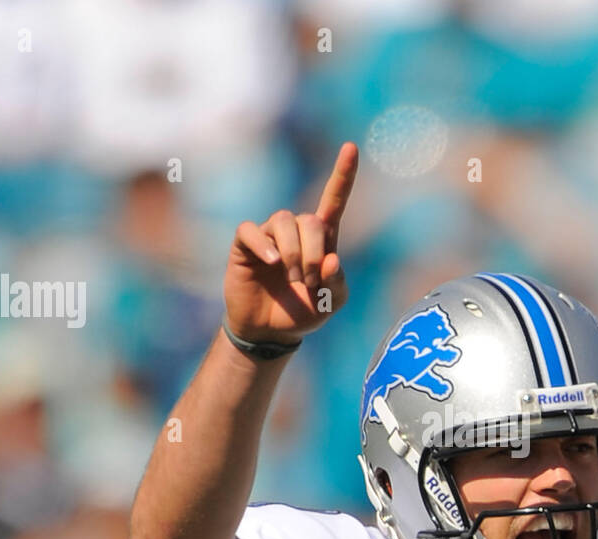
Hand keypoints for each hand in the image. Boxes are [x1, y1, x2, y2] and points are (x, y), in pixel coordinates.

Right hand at [223, 141, 357, 344]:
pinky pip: (251, 230)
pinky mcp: (245, 245)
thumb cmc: (303, 312)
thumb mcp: (330, 303)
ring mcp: (270, 236)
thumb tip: (331, 258)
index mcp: (322, 240)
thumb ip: (337, 283)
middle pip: (310, 220)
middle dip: (314, 252)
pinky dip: (264, 244)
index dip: (343, 175)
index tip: (352, 147)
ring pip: (284, 221)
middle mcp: (296, 232)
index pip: (333, 201)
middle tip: (309, 280)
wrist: (269, 332)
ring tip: (292, 277)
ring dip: (293, 252)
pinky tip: (272, 262)